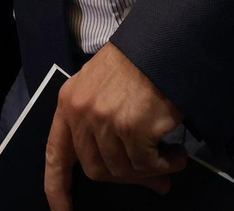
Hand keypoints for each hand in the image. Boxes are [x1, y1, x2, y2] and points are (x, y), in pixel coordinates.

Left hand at [44, 43, 184, 210]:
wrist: (163, 43)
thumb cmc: (136, 64)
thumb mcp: (104, 88)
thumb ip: (106, 131)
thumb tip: (139, 176)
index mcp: (69, 103)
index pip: (56, 155)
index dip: (57, 189)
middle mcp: (82, 113)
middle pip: (96, 170)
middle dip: (124, 178)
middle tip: (150, 175)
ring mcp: (106, 121)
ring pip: (123, 170)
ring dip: (150, 171)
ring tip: (168, 158)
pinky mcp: (132, 128)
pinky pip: (147, 165)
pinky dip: (166, 165)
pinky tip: (176, 155)